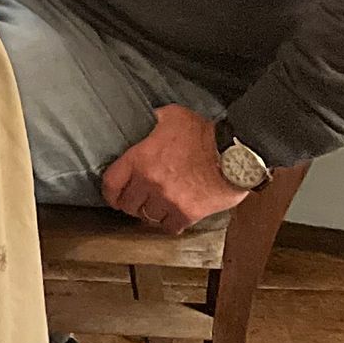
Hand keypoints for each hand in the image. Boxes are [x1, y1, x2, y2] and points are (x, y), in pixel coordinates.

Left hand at [100, 105, 246, 233]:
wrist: (232, 153)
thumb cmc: (205, 133)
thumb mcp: (172, 116)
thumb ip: (152, 121)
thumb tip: (144, 120)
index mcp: (141, 159)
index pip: (111, 183)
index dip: (110, 192)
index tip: (113, 195)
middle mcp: (150, 182)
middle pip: (127, 204)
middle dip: (130, 202)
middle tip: (136, 200)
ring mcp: (168, 200)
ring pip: (147, 217)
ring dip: (150, 212)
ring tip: (155, 206)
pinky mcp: (187, 213)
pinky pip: (169, 226)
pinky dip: (169, 222)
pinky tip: (172, 215)